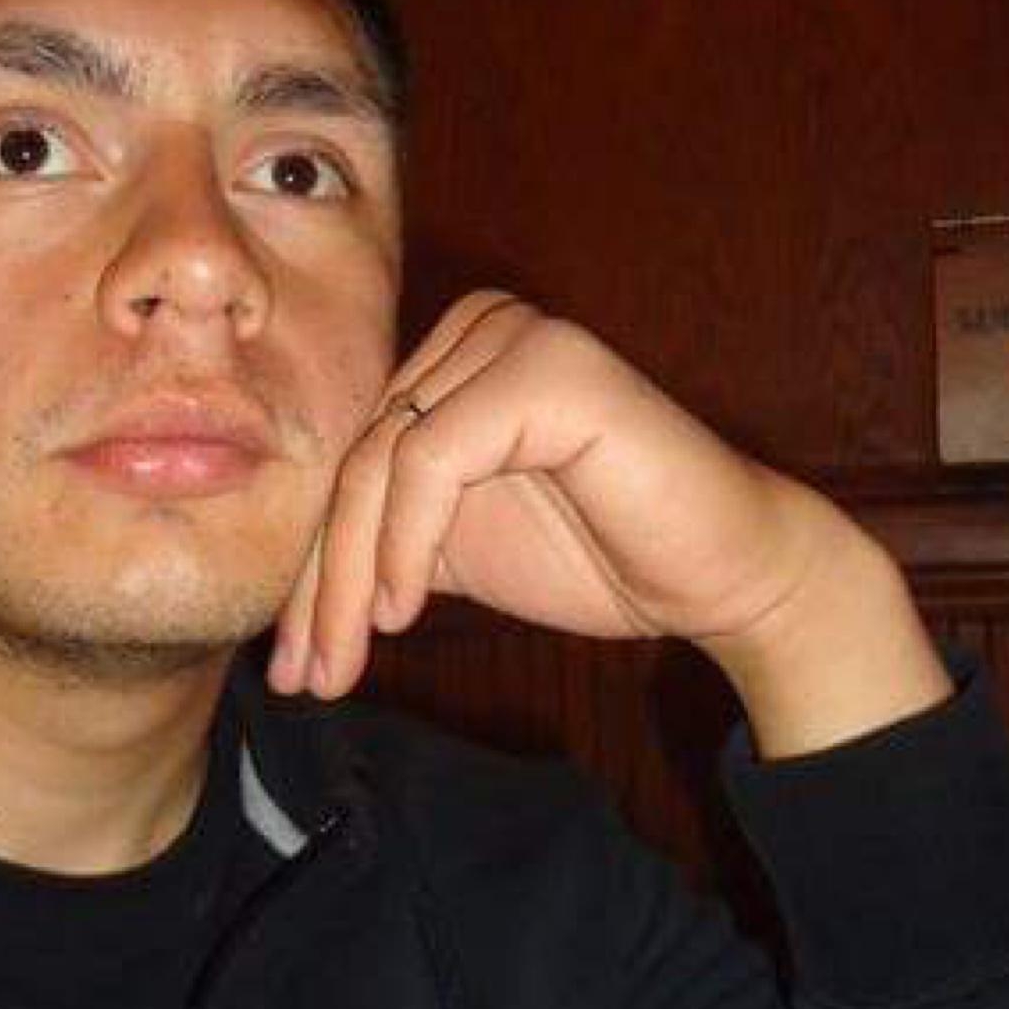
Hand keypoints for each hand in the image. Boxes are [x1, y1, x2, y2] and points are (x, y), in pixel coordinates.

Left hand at [267, 292, 950, 756]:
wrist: (723, 577)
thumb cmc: (602, 558)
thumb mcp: (456, 552)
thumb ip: (382, 542)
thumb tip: (284, 604)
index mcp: (451, 360)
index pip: (352, 466)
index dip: (314, 572)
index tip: (291, 667)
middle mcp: (477, 329)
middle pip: (357, 465)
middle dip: (322, 586)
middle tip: (305, 679)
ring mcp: (514, 336)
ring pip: (381, 463)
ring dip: (351, 580)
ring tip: (343, 664)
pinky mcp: (547, 365)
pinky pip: (433, 458)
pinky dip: (405, 542)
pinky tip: (403, 613)